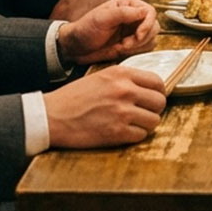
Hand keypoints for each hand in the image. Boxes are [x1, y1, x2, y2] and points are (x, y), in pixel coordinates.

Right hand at [44, 64, 166, 148]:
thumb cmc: (74, 97)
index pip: (157, 82)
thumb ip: (125, 80)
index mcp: (121, 74)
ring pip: (154, 120)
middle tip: (144, 113)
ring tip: (133, 124)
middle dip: (154, 109)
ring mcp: (122, 112)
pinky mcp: (117, 132)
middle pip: (159, 102)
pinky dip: (135, 136)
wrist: (52, 116)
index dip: (158, 92)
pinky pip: (141, 135)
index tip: (153, 98)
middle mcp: (125, 90)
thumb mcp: (101, 77)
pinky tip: (123, 132)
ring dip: (146, 124)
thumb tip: (147, 89)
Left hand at [57, 0, 158, 65]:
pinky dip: (136, 52)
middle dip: (141, 38)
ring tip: (121, 46)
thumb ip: (123, 13)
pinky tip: (121, 50)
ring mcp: (133, 30)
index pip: (150, 12)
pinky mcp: (132, 44)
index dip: (147, 24)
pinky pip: (145, 48)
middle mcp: (133, 16)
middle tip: (124, 43)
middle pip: (154, 26)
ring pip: (151, 38)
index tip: (137, 35)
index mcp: (128, 5)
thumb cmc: (85, 29)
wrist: (76, 47)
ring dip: (138, 46)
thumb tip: (144, 11)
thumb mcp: (102, 18)